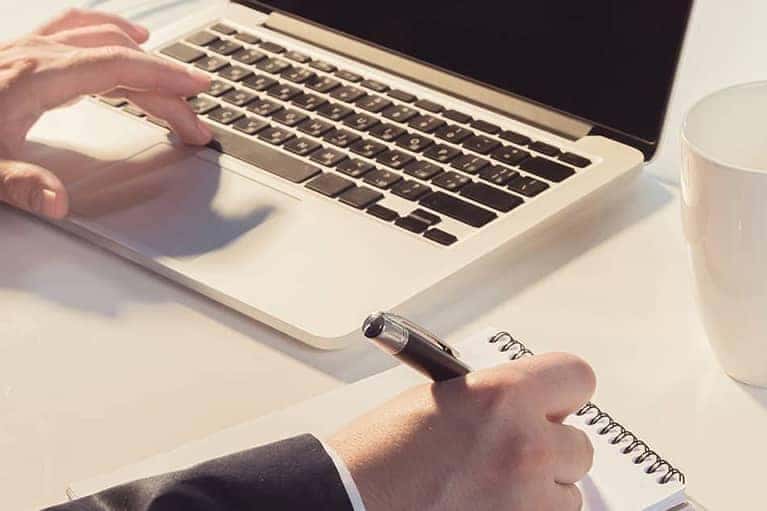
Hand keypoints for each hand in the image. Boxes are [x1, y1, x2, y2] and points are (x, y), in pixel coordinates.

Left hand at [0, 8, 211, 218]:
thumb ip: (19, 185)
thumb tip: (57, 202)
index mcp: (37, 77)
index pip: (119, 67)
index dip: (165, 78)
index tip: (198, 90)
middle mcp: (37, 56)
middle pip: (121, 58)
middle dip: (166, 86)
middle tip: (194, 119)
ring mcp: (29, 51)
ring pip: (103, 40)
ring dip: (144, 57)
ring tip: (173, 76)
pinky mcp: (23, 56)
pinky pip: (78, 31)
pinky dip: (110, 34)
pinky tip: (119, 39)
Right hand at [329, 353, 595, 510]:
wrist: (350, 500)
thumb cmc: (379, 454)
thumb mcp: (440, 399)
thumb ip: (496, 398)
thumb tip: (528, 406)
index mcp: (502, 396)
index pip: (576, 377)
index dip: (562, 391)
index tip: (555, 402)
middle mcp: (525, 445)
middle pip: (579, 445)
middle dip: (549, 450)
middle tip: (509, 455)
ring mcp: (528, 500)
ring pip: (568, 493)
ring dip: (539, 492)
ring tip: (488, 489)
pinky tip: (487, 506)